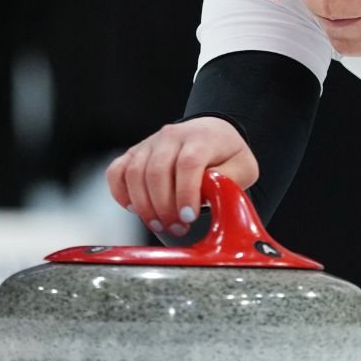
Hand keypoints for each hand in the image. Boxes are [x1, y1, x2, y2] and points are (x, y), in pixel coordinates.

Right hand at [106, 116, 258, 236]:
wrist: (212, 132)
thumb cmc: (226, 153)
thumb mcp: (243, 168)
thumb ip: (228, 182)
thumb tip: (207, 198)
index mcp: (202, 138)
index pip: (188, 163)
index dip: (186, 193)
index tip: (189, 216)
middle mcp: (172, 136)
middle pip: (157, 170)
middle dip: (164, 207)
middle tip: (176, 227)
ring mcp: (150, 143)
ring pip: (134, 173)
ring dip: (144, 206)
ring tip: (160, 224)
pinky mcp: (135, 152)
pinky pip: (117, 171)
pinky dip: (121, 193)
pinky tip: (135, 209)